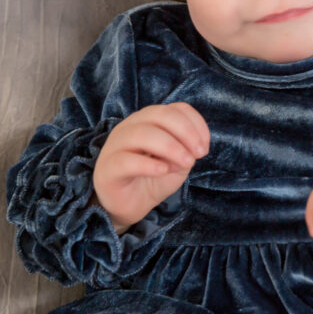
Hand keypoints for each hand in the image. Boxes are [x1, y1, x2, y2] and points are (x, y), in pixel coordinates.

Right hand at [92, 102, 208, 231]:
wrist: (130, 205)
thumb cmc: (154, 177)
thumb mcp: (178, 161)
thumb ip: (186, 150)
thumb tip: (192, 148)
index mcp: (149, 119)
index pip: (175, 108)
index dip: (195, 124)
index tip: (205, 147)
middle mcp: (131, 126)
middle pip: (160, 114)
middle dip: (186, 132)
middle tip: (199, 154)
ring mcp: (116, 145)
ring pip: (142, 134)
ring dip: (171, 147)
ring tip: (186, 163)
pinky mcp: (107, 167)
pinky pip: (126, 160)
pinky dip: (149, 164)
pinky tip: (163, 170)